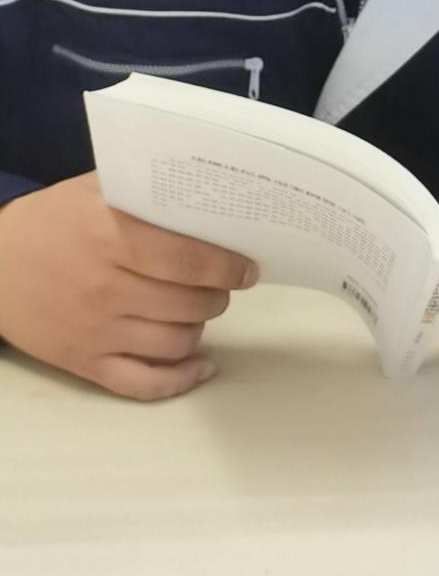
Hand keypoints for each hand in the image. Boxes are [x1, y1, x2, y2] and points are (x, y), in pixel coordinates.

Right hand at [0, 172, 258, 399]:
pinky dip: (180, 380)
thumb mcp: (97, 190)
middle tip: (222, 284)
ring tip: (201, 309)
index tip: (248, 267)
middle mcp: (105, 289)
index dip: (229, 267)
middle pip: (190, 303)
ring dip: (201, 327)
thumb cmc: (53, 221)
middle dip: (218, 294)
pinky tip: (202, 365)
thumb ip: (151, 192)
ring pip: (176, 342)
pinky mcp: (83, 363)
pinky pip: (143, 384)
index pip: (189, 261)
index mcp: (110, 239)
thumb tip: (216, 193)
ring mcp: (94, 331)